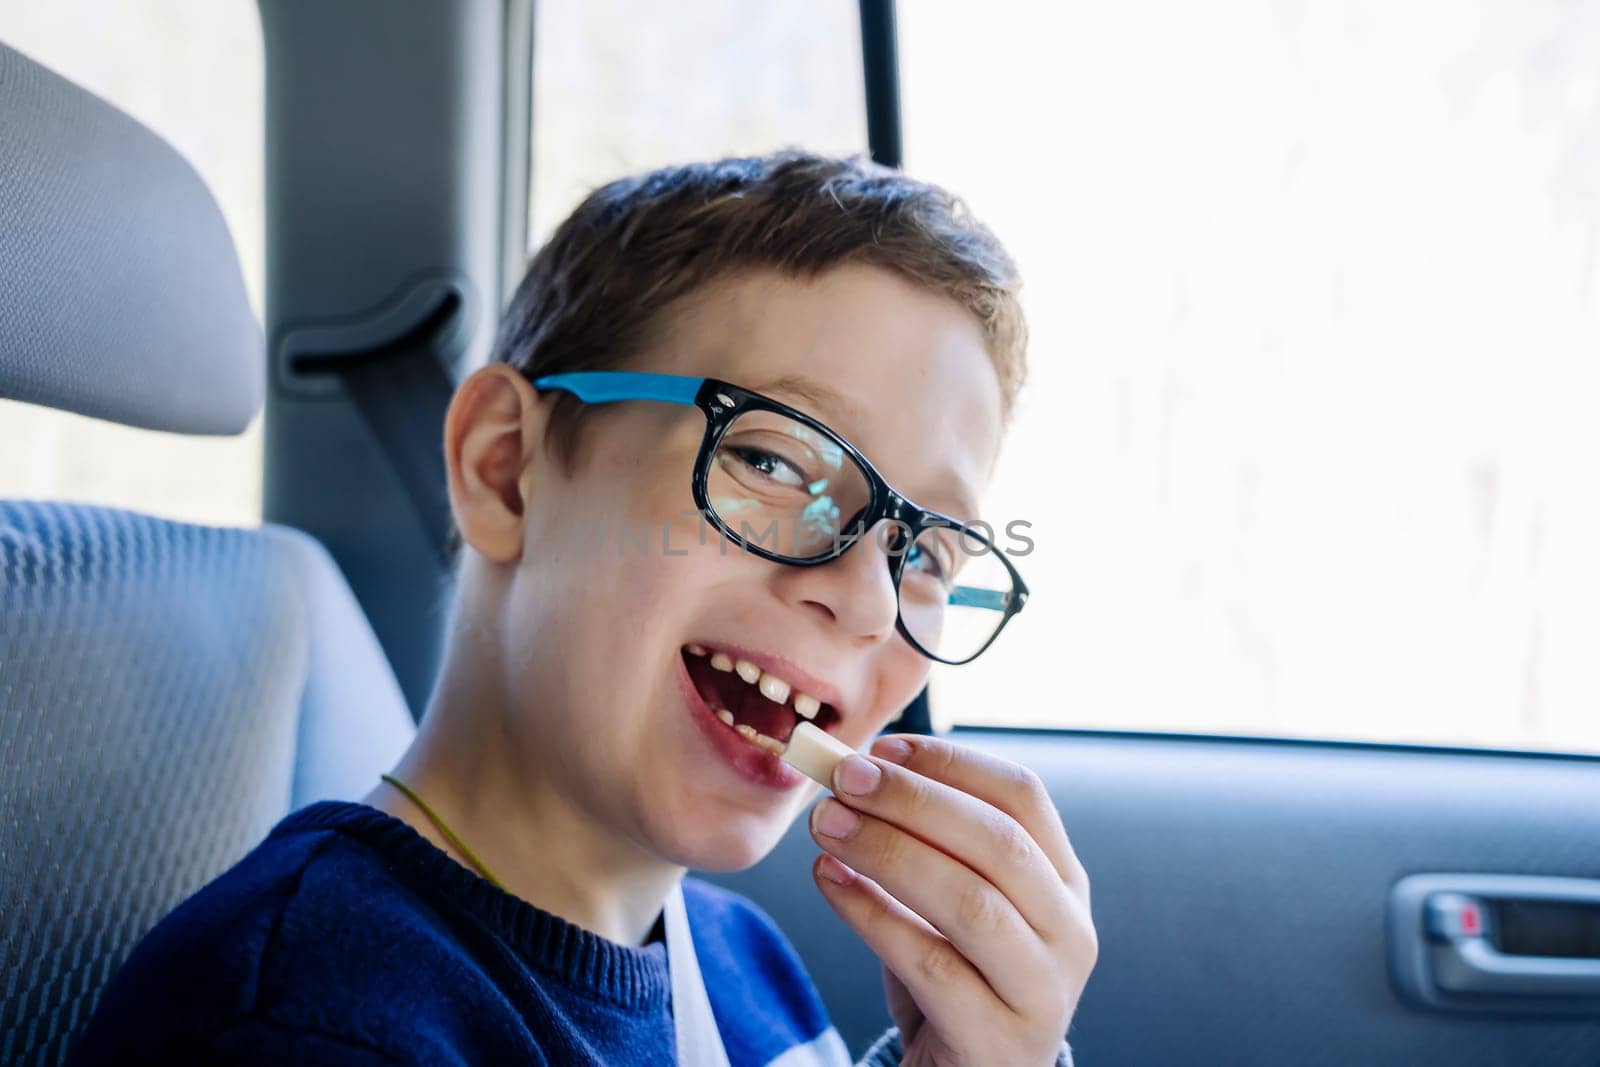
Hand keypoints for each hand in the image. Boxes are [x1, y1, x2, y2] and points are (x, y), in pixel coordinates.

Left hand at [808, 734, 1095, 1066]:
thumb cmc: (952, 980)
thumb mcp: (944, 904)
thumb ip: (918, 842)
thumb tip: (852, 768)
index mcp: (1063, 881)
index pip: (1023, 796)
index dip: (951, 763)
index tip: (882, 747)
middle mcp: (1070, 931)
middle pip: (999, 842)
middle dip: (914, 800)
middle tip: (843, 778)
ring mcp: (1044, 990)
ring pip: (971, 903)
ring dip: (889, 851)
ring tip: (825, 825)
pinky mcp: (1000, 1041)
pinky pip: (931, 967)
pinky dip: (872, 916)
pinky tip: (829, 883)